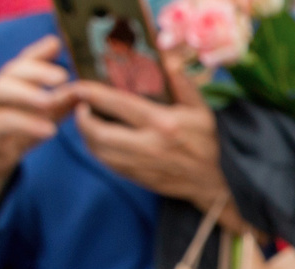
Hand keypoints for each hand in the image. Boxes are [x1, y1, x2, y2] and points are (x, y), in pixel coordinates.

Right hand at [0, 35, 70, 222]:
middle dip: (35, 71)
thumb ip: (59, 101)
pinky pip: (2, 125)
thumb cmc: (17, 134)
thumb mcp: (41, 115)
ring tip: (52, 100)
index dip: (37, 53)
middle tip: (63, 75)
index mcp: (10, 87)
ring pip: (0, 94)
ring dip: (27, 94)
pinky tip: (48, 129)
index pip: (22, 63)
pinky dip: (25, 125)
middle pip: (10, 73)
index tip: (56, 44)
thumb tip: (84, 87)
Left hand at [74, 65, 243, 228]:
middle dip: (81, 117)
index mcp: (163, 124)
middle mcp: (150, 146)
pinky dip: (97, 150)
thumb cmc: (208, 144)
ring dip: (86, 135)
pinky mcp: (139, 178)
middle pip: (99, 132)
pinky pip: (108, 164)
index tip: (78, 86)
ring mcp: (143, 165)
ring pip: (99, 150)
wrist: (217, 184)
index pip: (117, 104)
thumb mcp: (201, 110)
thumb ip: (183, 83)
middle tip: (80, 105)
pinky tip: (99, 140)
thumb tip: (168, 58)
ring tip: (86, 120)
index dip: (91, 94)